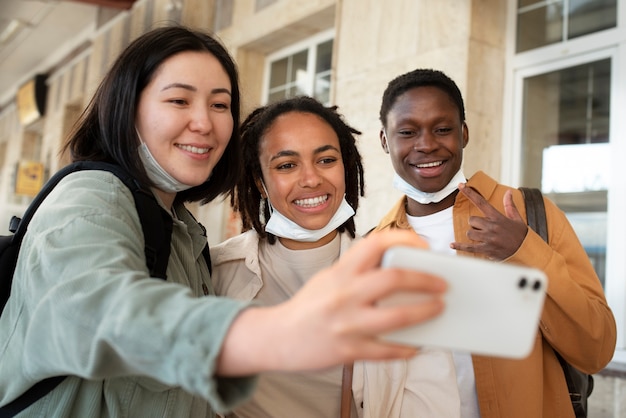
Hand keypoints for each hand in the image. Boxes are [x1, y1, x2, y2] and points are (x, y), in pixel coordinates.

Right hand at [216, 230, 446, 374]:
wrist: (277, 337)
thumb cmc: (308, 307)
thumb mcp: (329, 278)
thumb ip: (358, 273)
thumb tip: (400, 272)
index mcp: (340, 271)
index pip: (377, 242)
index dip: (405, 239)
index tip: (424, 245)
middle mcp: (344, 293)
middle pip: (395, 277)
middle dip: (426, 279)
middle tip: (443, 283)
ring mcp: (346, 323)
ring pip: (398, 317)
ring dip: (425, 312)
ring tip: (438, 309)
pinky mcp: (347, 349)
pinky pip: (386, 350)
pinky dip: (406, 348)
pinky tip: (416, 345)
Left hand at [450, 183, 527, 259]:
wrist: (527, 252)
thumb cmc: (521, 236)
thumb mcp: (517, 219)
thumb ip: (510, 206)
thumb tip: (508, 192)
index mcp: (498, 217)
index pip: (481, 202)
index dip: (470, 193)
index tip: (460, 185)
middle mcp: (492, 226)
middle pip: (472, 220)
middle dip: (474, 224)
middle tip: (483, 229)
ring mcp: (489, 238)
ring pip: (470, 233)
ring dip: (473, 235)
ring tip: (483, 238)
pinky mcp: (487, 249)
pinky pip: (469, 247)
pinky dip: (460, 246)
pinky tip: (452, 245)